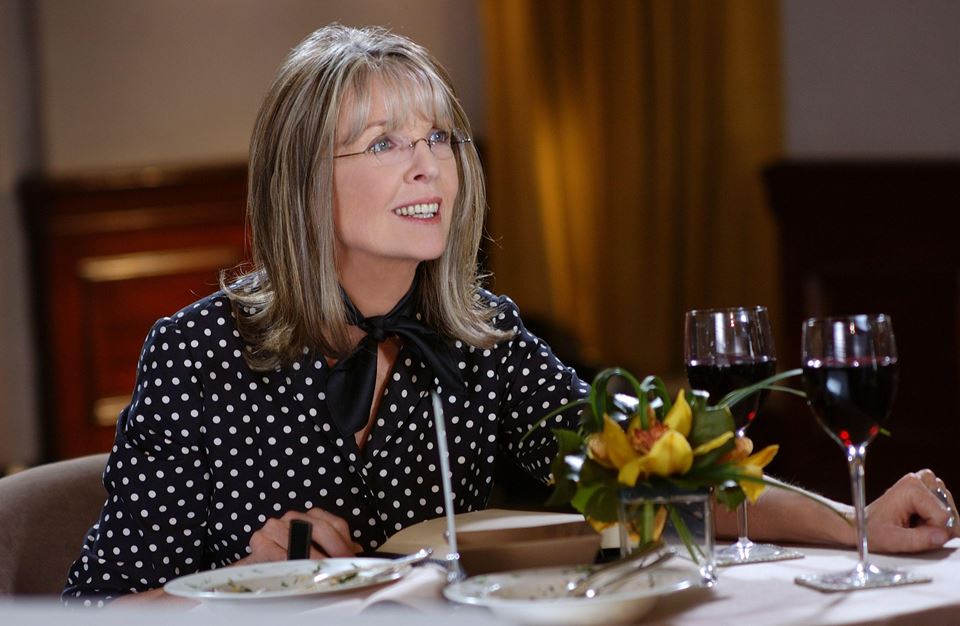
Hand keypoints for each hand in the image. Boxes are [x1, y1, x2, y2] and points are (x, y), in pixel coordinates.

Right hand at [237, 509, 361, 564]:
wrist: (257, 564)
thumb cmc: (289, 557)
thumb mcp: (315, 551)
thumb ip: (335, 549)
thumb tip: (358, 553)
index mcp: (311, 516)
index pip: (336, 524)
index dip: (346, 543)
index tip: (352, 560)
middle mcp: (294, 516)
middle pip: (322, 529)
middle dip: (334, 551)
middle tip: (341, 568)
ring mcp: (276, 526)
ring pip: (301, 541)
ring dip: (314, 560)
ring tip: (323, 574)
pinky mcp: (260, 540)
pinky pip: (279, 554)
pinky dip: (290, 564)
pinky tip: (298, 573)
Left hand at [865, 469, 957, 552]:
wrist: (862, 523)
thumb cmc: (873, 530)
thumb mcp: (893, 541)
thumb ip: (919, 540)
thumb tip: (943, 536)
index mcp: (911, 487)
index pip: (944, 516)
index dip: (933, 532)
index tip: (914, 534)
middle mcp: (920, 479)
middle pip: (949, 512)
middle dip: (936, 526)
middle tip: (912, 529)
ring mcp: (925, 482)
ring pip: (949, 510)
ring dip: (936, 522)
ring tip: (913, 524)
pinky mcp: (928, 488)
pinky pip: (946, 509)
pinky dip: (935, 519)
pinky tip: (918, 520)